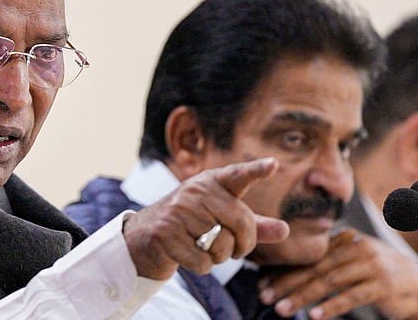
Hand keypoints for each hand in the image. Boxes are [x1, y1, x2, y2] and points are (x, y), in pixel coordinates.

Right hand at [123, 157, 289, 279]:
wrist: (145, 236)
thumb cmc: (191, 226)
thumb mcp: (222, 220)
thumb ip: (253, 225)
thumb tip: (285, 230)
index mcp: (211, 183)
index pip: (237, 176)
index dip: (256, 171)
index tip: (273, 165)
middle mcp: (195, 192)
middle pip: (241, 222)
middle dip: (244, 243)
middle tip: (235, 250)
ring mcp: (178, 211)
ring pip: (222, 245)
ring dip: (219, 257)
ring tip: (203, 247)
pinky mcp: (166, 234)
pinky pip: (203, 261)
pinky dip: (201, 266)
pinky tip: (188, 255)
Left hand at [260, 228, 417, 318]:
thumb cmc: (380, 274)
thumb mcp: (354, 262)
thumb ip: (328, 264)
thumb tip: (290, 276)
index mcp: (344, 241)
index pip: (307, 257)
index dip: (283, 270)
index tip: (261, 283)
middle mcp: (355, 249)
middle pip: (313, 267)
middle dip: (286, 283)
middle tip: (264, 296)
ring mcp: (370, 266)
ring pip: (329, 282)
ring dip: (302, 296)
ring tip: (282, 309)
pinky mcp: (382, 286)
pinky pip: (351, 297)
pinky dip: (331, 307)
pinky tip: (313, 316)